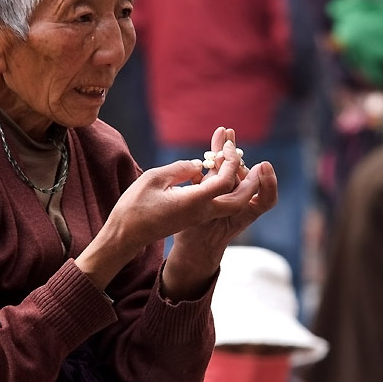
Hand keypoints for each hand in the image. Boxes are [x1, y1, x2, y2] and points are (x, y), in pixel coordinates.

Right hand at [74, 127, 275, 293]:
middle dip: (251, 183)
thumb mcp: (153, 179)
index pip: (224, 181)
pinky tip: (216, 172)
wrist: (126, 236)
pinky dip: (225, 189)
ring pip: (231, 204)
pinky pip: (219, 204)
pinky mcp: (194, 218)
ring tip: (238, 165)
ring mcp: (199, 217)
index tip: (226, 145)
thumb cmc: (134, 207)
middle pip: (239, 201)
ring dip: (239, 185)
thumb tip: (198, 165)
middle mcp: (201, 212)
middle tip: (256, 164)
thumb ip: (179, 168)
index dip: (229, 161)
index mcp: (193, 202)